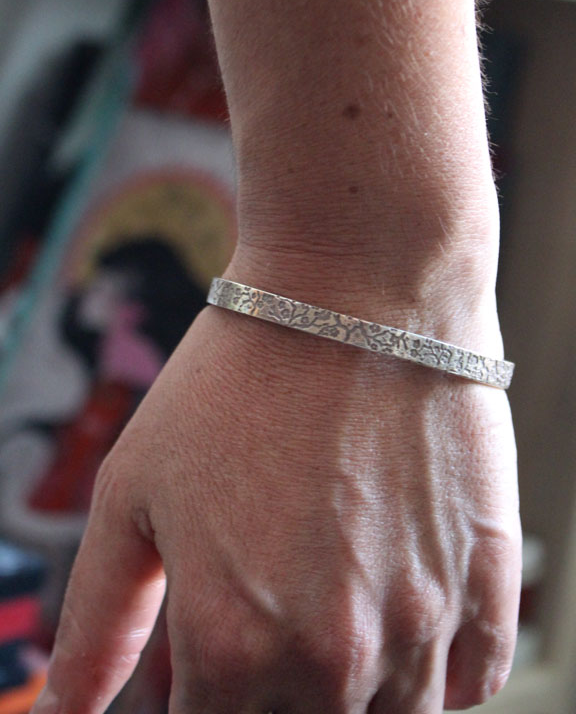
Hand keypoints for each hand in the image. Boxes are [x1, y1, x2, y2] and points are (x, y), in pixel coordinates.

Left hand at [31, 262, 520, 713]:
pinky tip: (403, 617)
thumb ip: (98, 618)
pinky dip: (435, 673)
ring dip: (354, 690)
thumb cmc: (242, 377)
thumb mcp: (131, 490)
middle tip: (267, 605)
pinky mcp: (490, 579)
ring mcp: (423, 623)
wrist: (359, 293)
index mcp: (232, 644)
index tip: (203, 656)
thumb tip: (68, 706)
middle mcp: (333, 656)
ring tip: (333, 604)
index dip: (194, 694)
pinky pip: (472, 681)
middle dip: (266, 689)